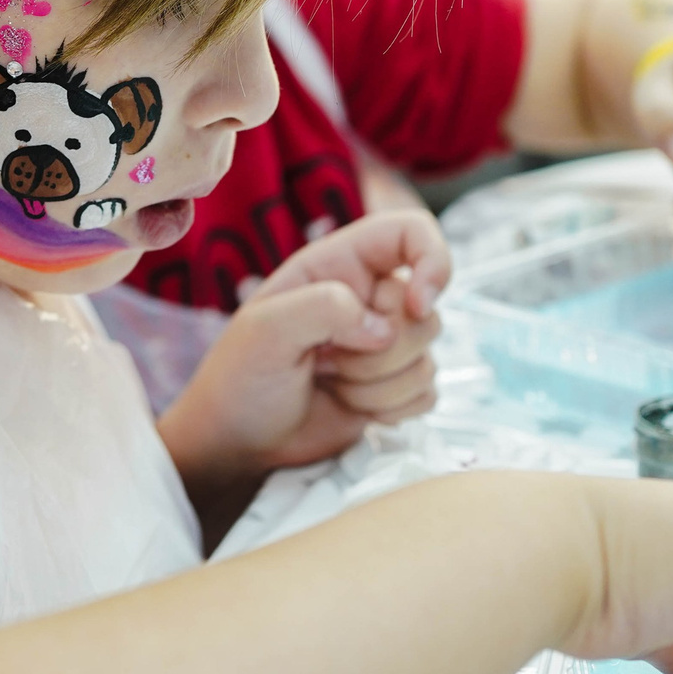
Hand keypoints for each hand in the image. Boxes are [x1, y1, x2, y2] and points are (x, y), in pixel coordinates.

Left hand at [159, 212, 448, 520]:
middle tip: (326, 360)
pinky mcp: (392, 388)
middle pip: (425, 313)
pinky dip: (391, 408)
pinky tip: (348, 405)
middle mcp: (367, 299)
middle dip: (379, 351)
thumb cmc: (241, 377)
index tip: (417, 305)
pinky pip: (425, 394)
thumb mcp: (266, 329)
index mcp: (339, 265)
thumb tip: (382, 327)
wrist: (239, 441)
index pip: (411, 232)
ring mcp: (383, 345)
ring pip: (426, 359)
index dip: (432, 260)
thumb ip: (324, 307)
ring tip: (328, 382)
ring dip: (377, 385)